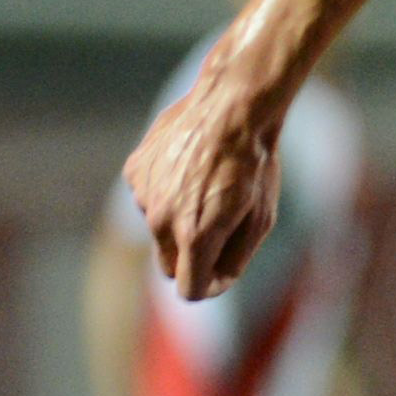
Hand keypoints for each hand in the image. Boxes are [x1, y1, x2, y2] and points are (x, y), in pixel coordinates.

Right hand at [123, 71, 283, 298]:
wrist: (231, 107)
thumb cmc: (254, 165)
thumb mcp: (260, 219)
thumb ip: (234, 260)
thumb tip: (214, 286)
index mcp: (194, 236)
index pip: (189, 288)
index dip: (209, 285)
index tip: (222, 272)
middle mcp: (160, 219)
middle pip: (169, 264)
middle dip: (192, 257)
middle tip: (222, 228)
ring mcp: (143, 193)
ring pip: (159, 228)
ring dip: (180, 219)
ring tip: (209, 186)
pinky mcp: (135, 171)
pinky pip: (150, 196)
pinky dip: (166, 191)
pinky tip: (189, 166)